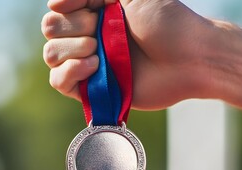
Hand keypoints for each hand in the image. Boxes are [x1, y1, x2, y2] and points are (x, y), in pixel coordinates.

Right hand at [41, 0, 213, 109]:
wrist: (191, 58)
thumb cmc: (167, 22)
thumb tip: (53, 4)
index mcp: (96, 11)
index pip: (58, 8)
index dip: (68, 6)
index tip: (94, 7)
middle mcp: (89, 36)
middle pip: (50, 30)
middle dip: (74, 27)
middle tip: (103, 29)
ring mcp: (90, 63)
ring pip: (51, 55)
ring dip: (72, 49)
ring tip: (100, 52)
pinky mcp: (94, 89)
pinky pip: (59, 82)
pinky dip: (69, 72)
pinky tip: (92, 66)